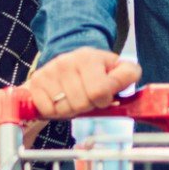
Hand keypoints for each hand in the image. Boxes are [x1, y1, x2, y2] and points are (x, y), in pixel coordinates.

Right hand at [23, 48, 140, 119]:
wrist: (65, 66)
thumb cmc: (95, 73)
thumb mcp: (114, 70)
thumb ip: (127, 74)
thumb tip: (132, 75)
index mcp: (90, 57)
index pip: (99, 91)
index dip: (103, 101)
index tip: (103, 97)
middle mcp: (67, 60)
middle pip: (81, 103)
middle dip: (86, 107)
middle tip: (86, 99)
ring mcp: (50, 70)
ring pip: (64, 108)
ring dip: (70, 110)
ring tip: (72, 99)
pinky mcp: (36, 80)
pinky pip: (48, 109)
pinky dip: (54, 111)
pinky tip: (58, 101)